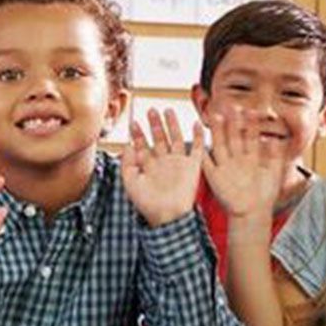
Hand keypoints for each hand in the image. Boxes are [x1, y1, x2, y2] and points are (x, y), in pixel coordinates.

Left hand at [122, 108, 204, 227]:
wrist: (167, 215)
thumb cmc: (147, 203)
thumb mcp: (131, 182)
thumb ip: (127, 163)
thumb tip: (127, 145)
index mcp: (149, 166)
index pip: (142, 145)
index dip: (137, 134)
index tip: (132, 122)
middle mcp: (163, 162)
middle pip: (159, 138)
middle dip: (154, 124)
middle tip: (151, 110)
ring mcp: (178, 163)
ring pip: (175, 139)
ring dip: (172, 125)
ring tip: (168, 110)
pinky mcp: (192, 167)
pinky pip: (197, 149)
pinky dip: (198, 136)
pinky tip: (197, 123)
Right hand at [201, 111, 284, 223]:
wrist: (252, 214)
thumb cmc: (264, 196)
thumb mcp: (273, 174)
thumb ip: (275, 156)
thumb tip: (275, 139)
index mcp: (250, 158)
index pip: (249, 137)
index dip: (250, 124)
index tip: (250, 110)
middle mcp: (236, 159)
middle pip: (233, 137)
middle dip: (231, 122)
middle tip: (230, 105)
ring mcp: (224, 167)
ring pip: (220, 144)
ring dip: (217, 131)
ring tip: (216, 115)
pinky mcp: (214, 177)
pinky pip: (206, 163)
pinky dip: (201, 152)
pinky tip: (198, 138)